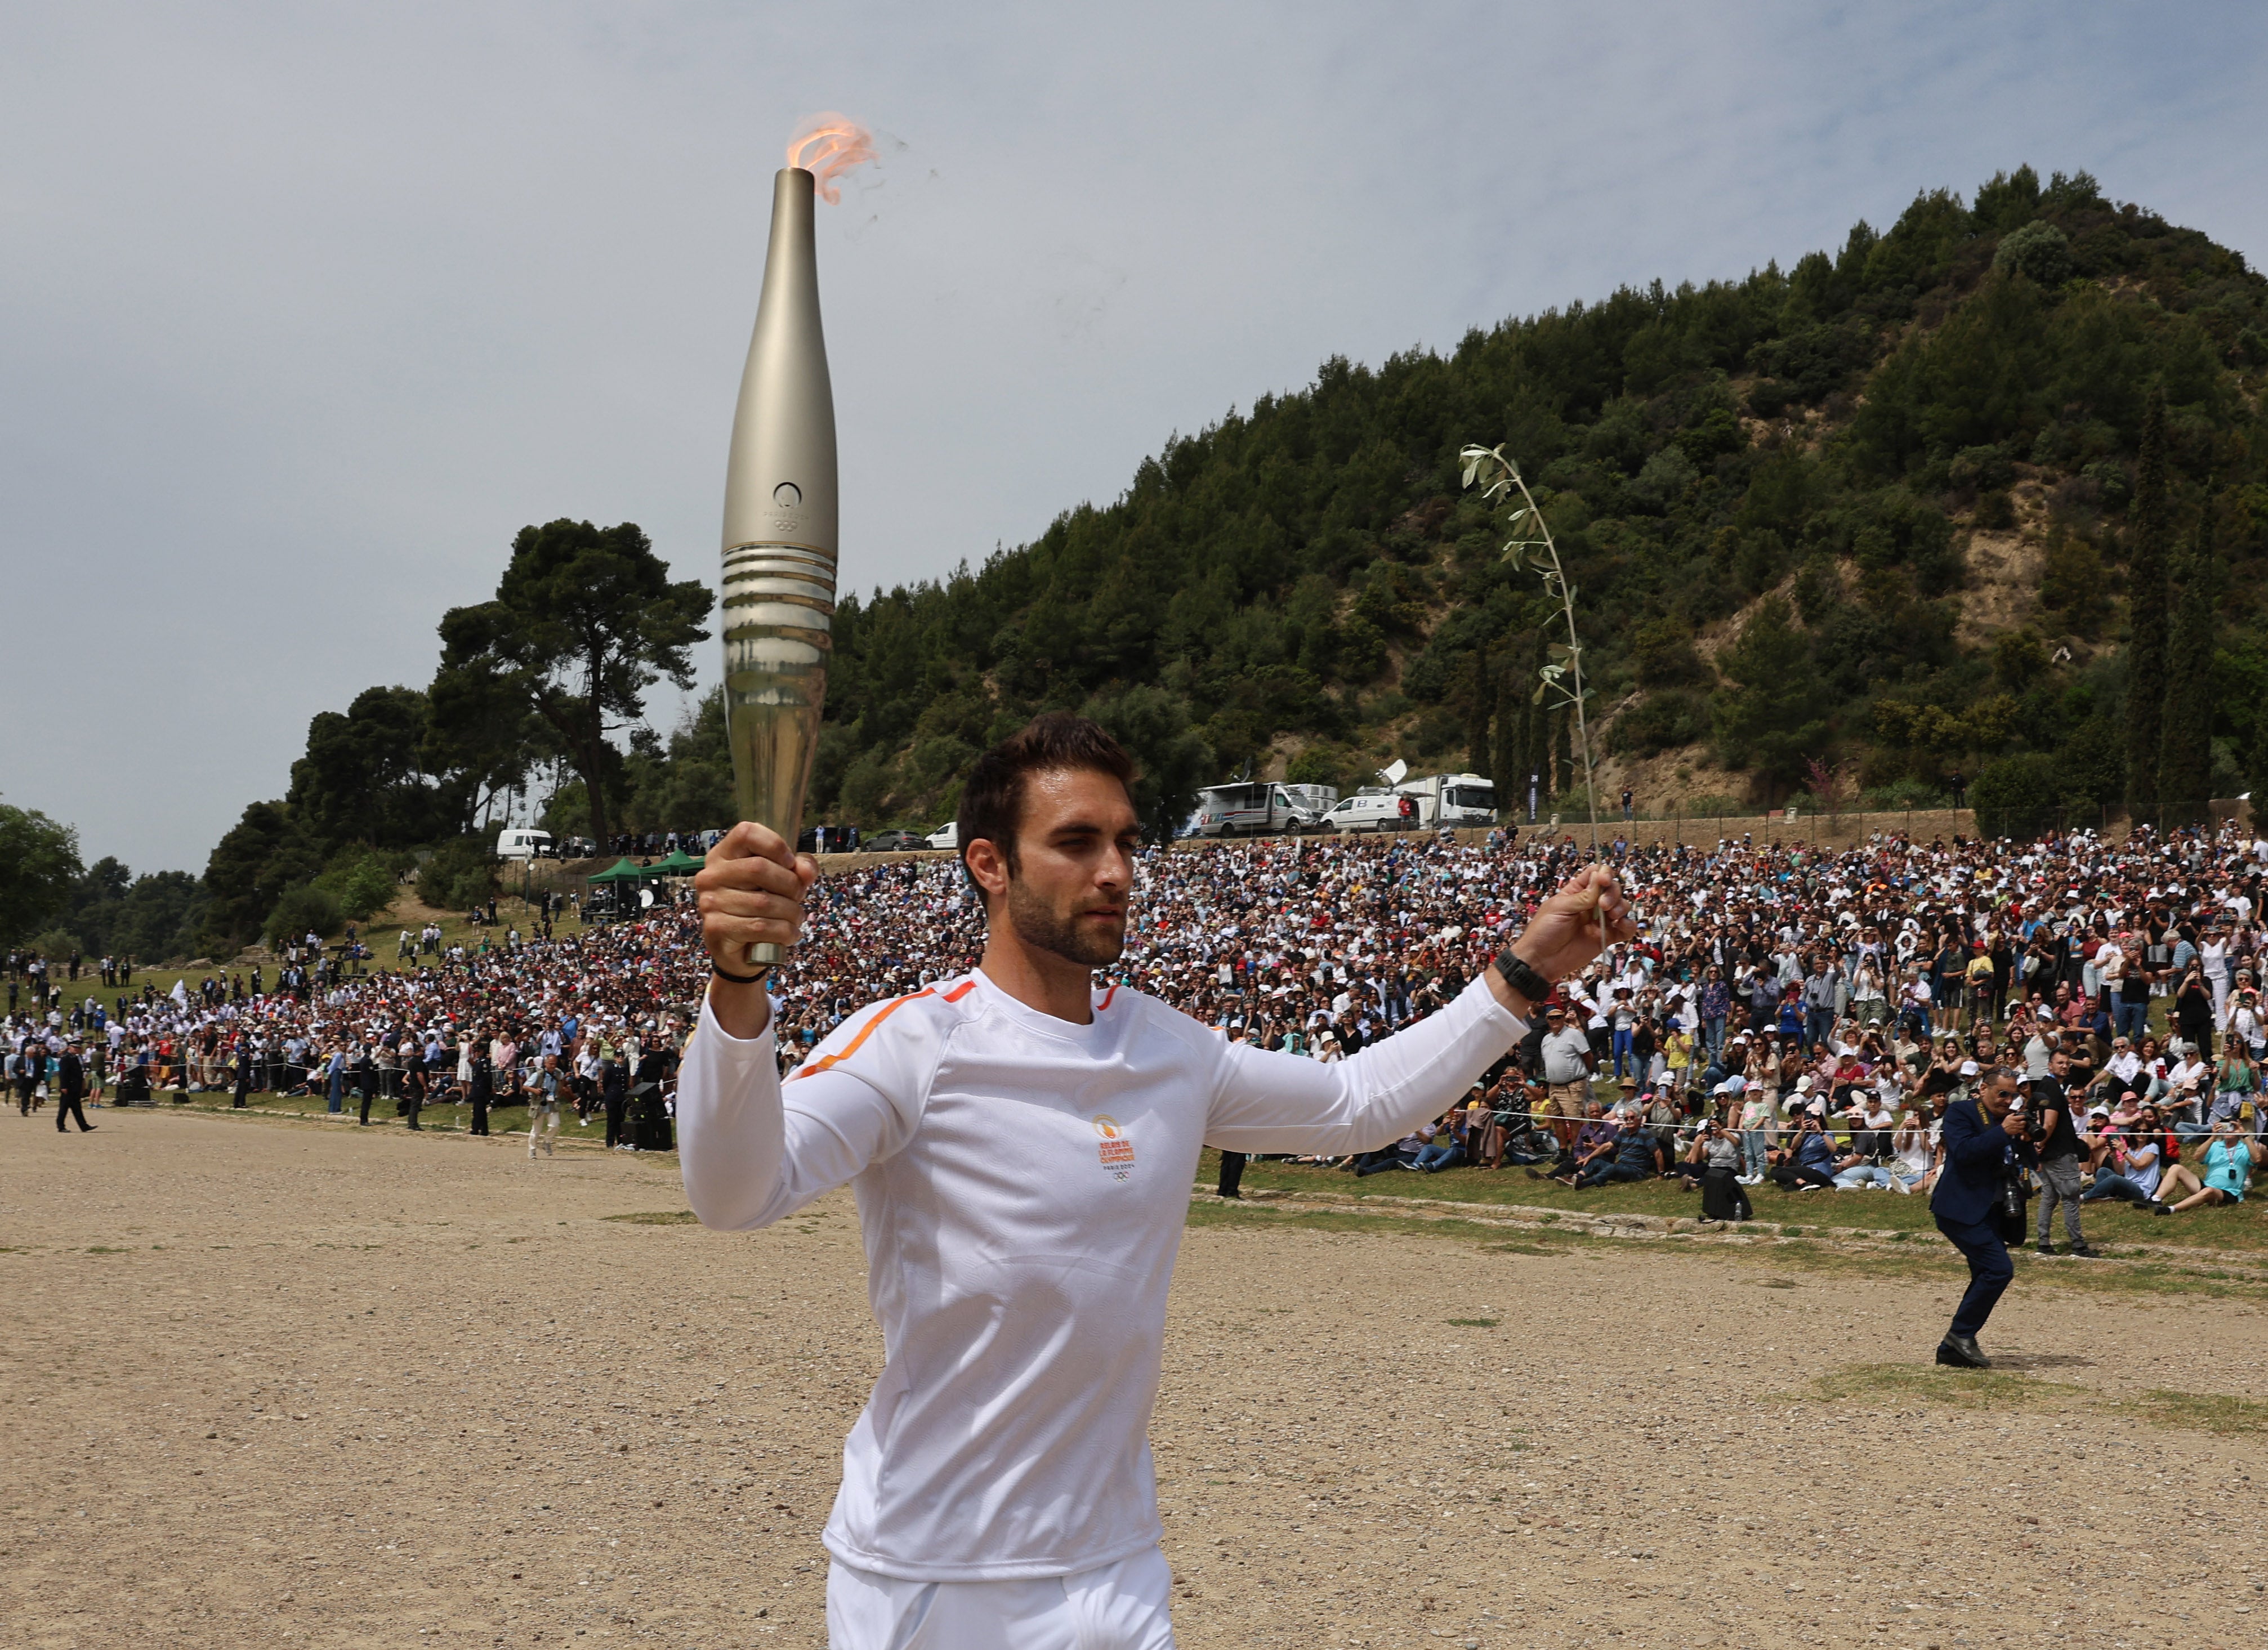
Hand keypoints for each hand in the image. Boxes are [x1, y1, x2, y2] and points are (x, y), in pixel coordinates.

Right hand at [694, 822, 818, 1039]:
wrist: (742, 951)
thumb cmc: (763, 907)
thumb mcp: (784, 882)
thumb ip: (799, 869)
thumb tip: (805, 870)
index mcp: (724, 854)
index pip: (746, 832)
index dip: (775, 845)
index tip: (790, 863)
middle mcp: (711, 875)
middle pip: (759, 867)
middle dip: (790, 885)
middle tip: (797, 897)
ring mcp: (709, 902)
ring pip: (763, 902)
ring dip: (791, 913)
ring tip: (796, 918)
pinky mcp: (715, 927)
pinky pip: (760, 927)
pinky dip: (784, 932)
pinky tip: (790, 934)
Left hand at [1510, 865, 1638, 984]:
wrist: (1542, 960)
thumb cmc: (1544, 930)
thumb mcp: (1559, 908)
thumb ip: (1583, 896)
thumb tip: (1600, 877)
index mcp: (1577, 892)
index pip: (1596, 874)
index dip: (1604, 874)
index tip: (1604, 881)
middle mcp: (1591, 904)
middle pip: (1612, 888)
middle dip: (1613, 893)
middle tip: (1603, 905)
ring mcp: (1600, 921)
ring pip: (1621, 906)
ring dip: (1621, 907)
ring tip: (1611, 916)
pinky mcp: (1607, 937)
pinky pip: (1625, 929)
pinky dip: (1628, 925)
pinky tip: (1621, 925)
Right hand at [2000, 1108, 2026, 1137]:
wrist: (2003, 1129)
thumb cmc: (2006, 1123)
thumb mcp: (2008, 1117)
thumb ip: (2013, 1114)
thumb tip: (2017, 1112)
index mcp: (2013, 1119)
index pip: (2021, 1117)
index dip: (2023, 1116)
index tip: (2023, 1116)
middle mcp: (2015, 1123)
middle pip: (2024, 1122)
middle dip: (2024, 1121)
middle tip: (2022, 1121)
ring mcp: (2016, 1127)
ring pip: (2023, 1126)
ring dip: (2023, 1125)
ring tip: (2021, 1124)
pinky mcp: (2017, 1131)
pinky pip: (2022, 1130)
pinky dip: (2022, 1129)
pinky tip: (2020, 1128)